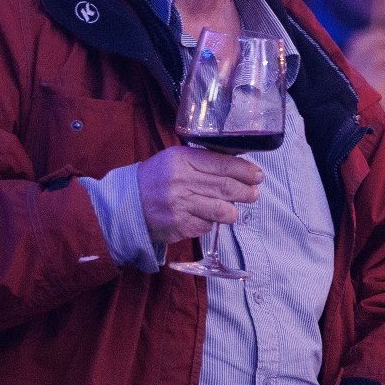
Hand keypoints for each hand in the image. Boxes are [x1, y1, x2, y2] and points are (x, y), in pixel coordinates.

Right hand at [136, 145, 263, 244]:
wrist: (127, 204)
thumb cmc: (155, 179)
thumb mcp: (175, 160)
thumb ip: (202, 161)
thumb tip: (236, 166)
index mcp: (182, 159)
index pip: (223, 164)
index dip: (245, 170)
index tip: (257, 175)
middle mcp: (182, 181)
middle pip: (226, 187)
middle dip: (246, 191)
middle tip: (254, 193)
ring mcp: (180, 205)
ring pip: (222, 210)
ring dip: (234, 211)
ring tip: (235, 209)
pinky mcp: (179, 225)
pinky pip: (207, 225)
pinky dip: (211, 222)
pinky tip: (207, 218)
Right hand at [344, 27, 384, 127]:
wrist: (365, 136)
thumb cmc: (367, 113)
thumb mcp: (368, 87)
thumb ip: (372, 69)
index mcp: (347, 69)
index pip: (358, 42)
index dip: (373, 36)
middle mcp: (352, 71)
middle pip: (370, 44)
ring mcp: (363, 77)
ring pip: (383, 55)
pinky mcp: (377, 86)